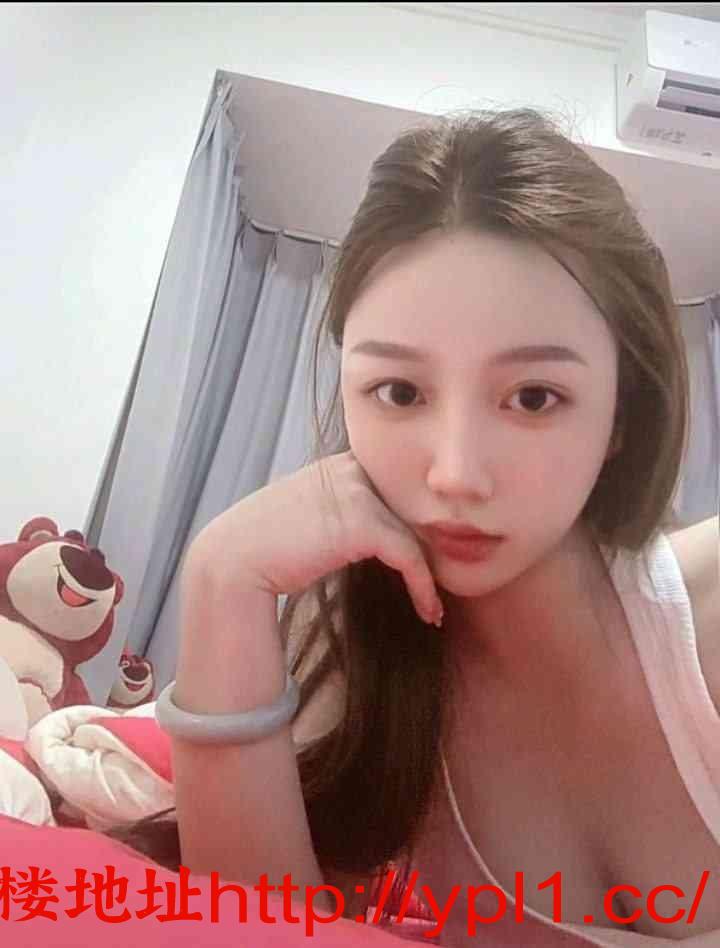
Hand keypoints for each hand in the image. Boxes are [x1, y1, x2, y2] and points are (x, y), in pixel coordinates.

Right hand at [190, 450, 443, 626]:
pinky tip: (428, 612)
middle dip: (428, 549)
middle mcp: (351, 467)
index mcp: (339, 464)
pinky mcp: (363, 521)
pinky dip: (422, 587)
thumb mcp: (310, 517)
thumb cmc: (267, 549)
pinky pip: (409, 556)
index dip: (411, 529)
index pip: (393, 492)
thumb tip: (380, 538)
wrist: (233, 562)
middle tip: (436, 588)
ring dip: (428, 576)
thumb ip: (342, 513)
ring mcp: (357, 490)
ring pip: (414, 534)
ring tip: (432, 608)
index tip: (421, 565)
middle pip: (408, 510)